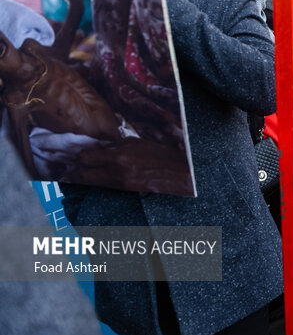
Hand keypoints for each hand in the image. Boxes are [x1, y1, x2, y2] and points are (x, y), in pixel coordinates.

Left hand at [64, 138, 192, 194]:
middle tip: (74, 167)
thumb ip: (116, 145)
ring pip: (91, 184)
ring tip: (82, 173)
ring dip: (85, 178)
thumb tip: (100, 147)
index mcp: (118, 155)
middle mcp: (115, 172)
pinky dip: (98, 183)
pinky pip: (104, 187)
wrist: (176, 173)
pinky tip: (99, 178)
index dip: (81, 155)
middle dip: (76, 170)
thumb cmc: (159, 155)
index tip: (81, 154)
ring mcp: (119, 184)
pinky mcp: (125, 191)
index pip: (86, 158)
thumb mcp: (136, 143)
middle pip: (82, 175)